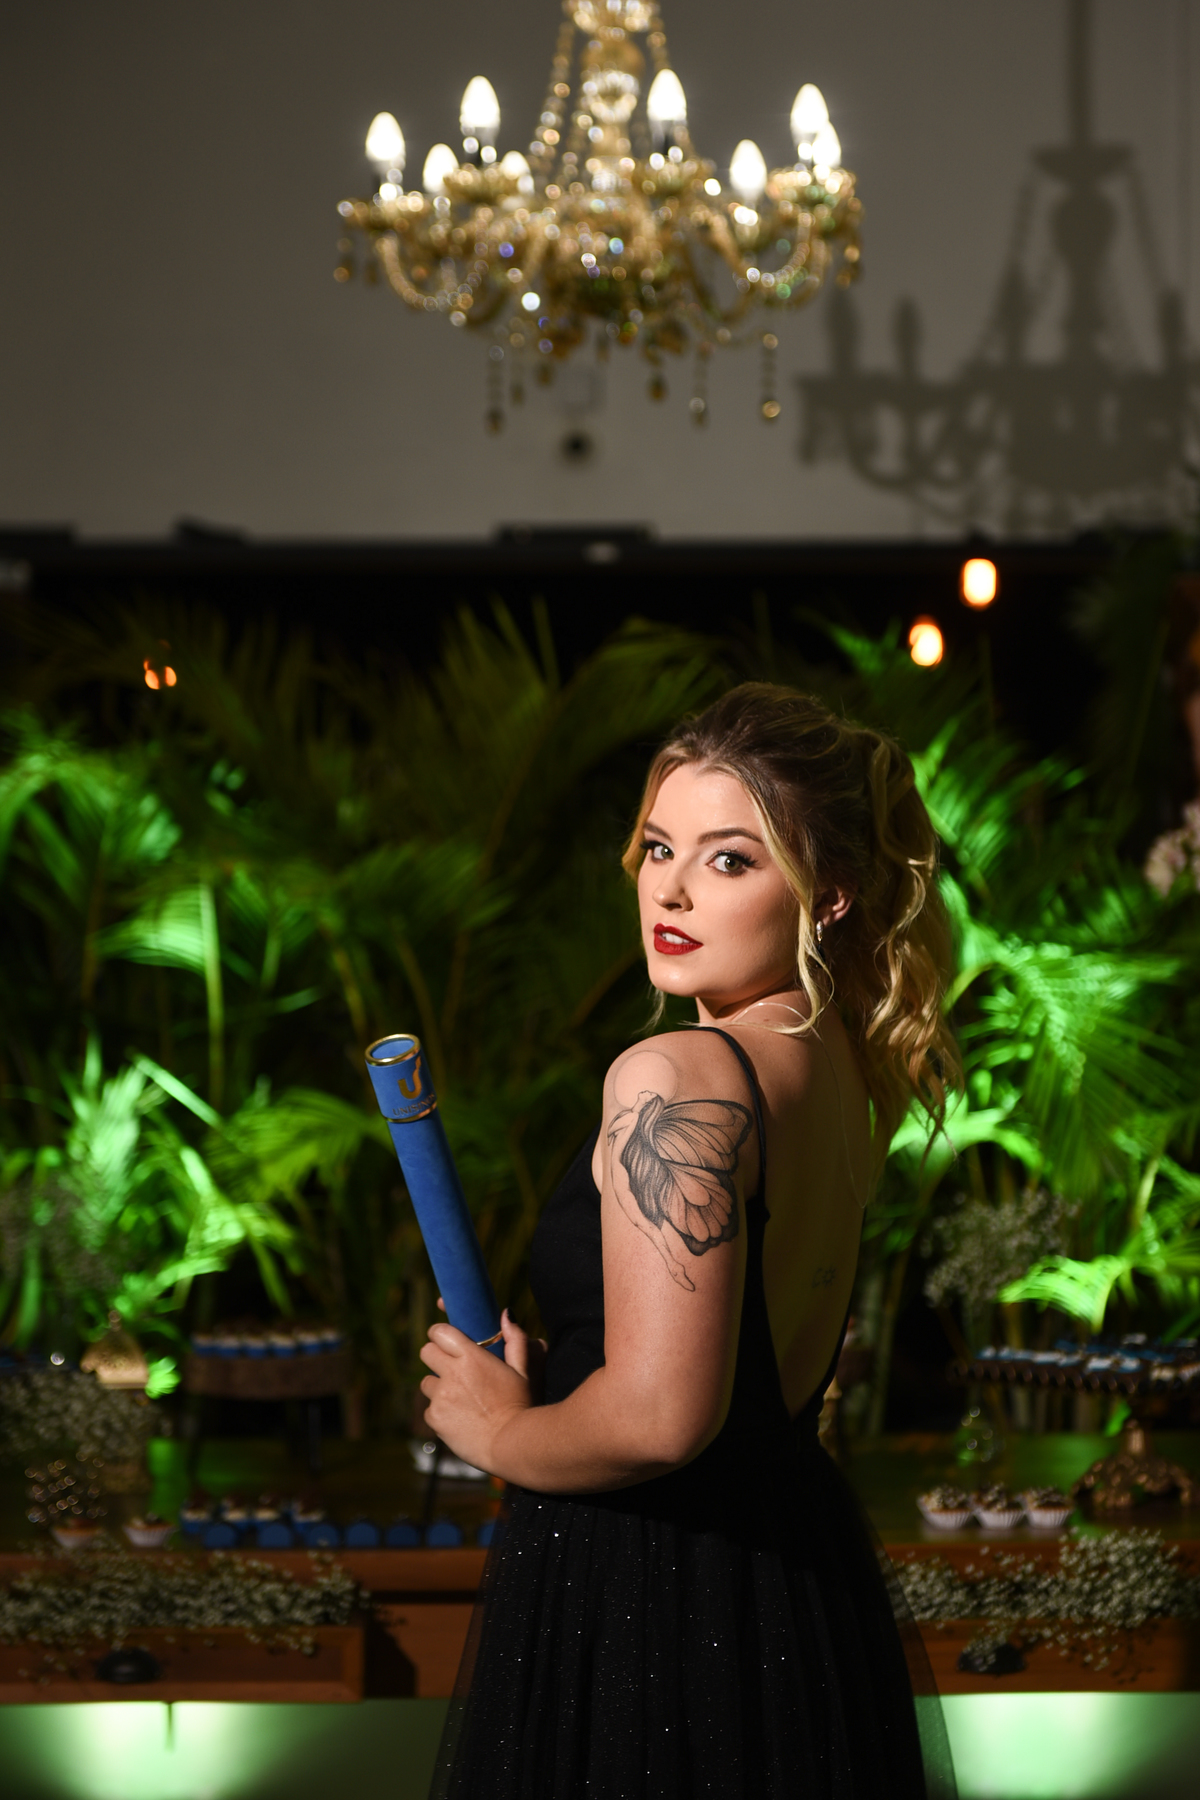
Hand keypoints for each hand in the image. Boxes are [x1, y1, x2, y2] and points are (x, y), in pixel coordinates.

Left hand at [420, 1309, 534, 1472]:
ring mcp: (441, 1397)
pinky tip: (459, 1418)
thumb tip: (506, 1313)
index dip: (440, 1334)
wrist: (512, 1444)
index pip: (439, 1332)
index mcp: (472, 1357)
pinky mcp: (435, 1418)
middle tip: (449, 1367)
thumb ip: (514, 1340)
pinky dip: (440, 1413)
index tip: (446, 1340)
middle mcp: (452, 1373)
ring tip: (458, 1398)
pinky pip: (430, 1409)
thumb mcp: (522, 1371)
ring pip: (426, 1383)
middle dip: (435, 1356)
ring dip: (438, 1387)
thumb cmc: (520, 1405)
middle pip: (426, 1352)